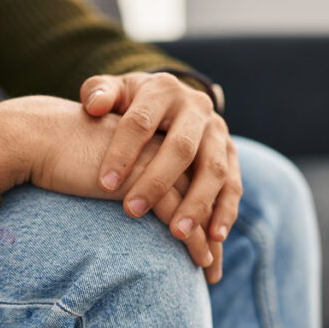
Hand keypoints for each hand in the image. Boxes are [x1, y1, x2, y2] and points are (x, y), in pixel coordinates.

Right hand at [0, 96, 219, 278]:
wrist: (38, 138)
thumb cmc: (65, 157)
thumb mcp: (105, 169)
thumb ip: (126, 183)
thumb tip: (132, 214)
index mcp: (160, 139)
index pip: (195, 180)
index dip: (205, 216)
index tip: (209, 250)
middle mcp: (165, 143)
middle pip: (203, 192)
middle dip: (213, 233)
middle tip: (214, 271)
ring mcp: (156, 157)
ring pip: (196, 201)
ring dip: (205, 239)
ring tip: (207, 271)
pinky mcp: (141, 172)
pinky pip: (176, 207)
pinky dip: (189, 236)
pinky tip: (196, 259)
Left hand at [80, 72, 241, 259]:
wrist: (168, 103)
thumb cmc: (129, 104)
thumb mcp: (113, 92)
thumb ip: (98, 93)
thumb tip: (94, 105)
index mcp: (162, 89)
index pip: (141, 122)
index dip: (123, 153)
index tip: (105, 184)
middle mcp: (196, 108)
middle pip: (181, 147)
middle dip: (157, 182)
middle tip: (132, 211)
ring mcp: (218, 132)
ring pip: (213, 169)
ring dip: (197, 204)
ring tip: (178, 234)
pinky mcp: (231, 155)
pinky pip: (234, 185)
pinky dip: (226, 211)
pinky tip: (214, 237)